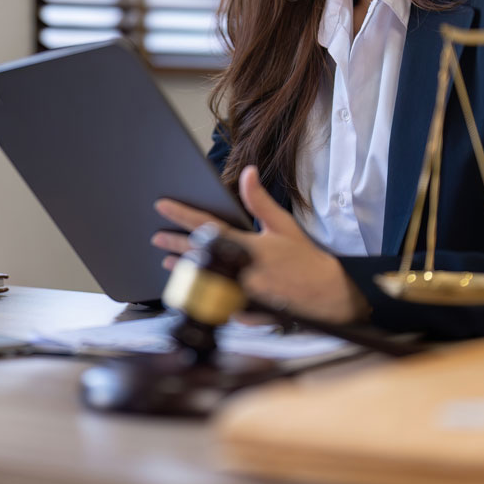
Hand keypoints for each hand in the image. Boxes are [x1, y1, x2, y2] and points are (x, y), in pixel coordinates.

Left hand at [152, 166, 368, 323]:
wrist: (325, 294)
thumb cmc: (305, 258)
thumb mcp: (283, 225)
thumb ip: (259, 201)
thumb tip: (247, 173)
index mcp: (248, 247)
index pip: (207, 226)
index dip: (182, 214)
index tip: (162, 206)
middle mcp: (240, 270)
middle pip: (198, 255)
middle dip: (175, 244)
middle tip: (157, 237)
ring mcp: (239, 293)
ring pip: (202, 280)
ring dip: (185, 270)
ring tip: (170, 262)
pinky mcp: (243, 310)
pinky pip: (217, 302)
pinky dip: (205, 293)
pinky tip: (195, 287)